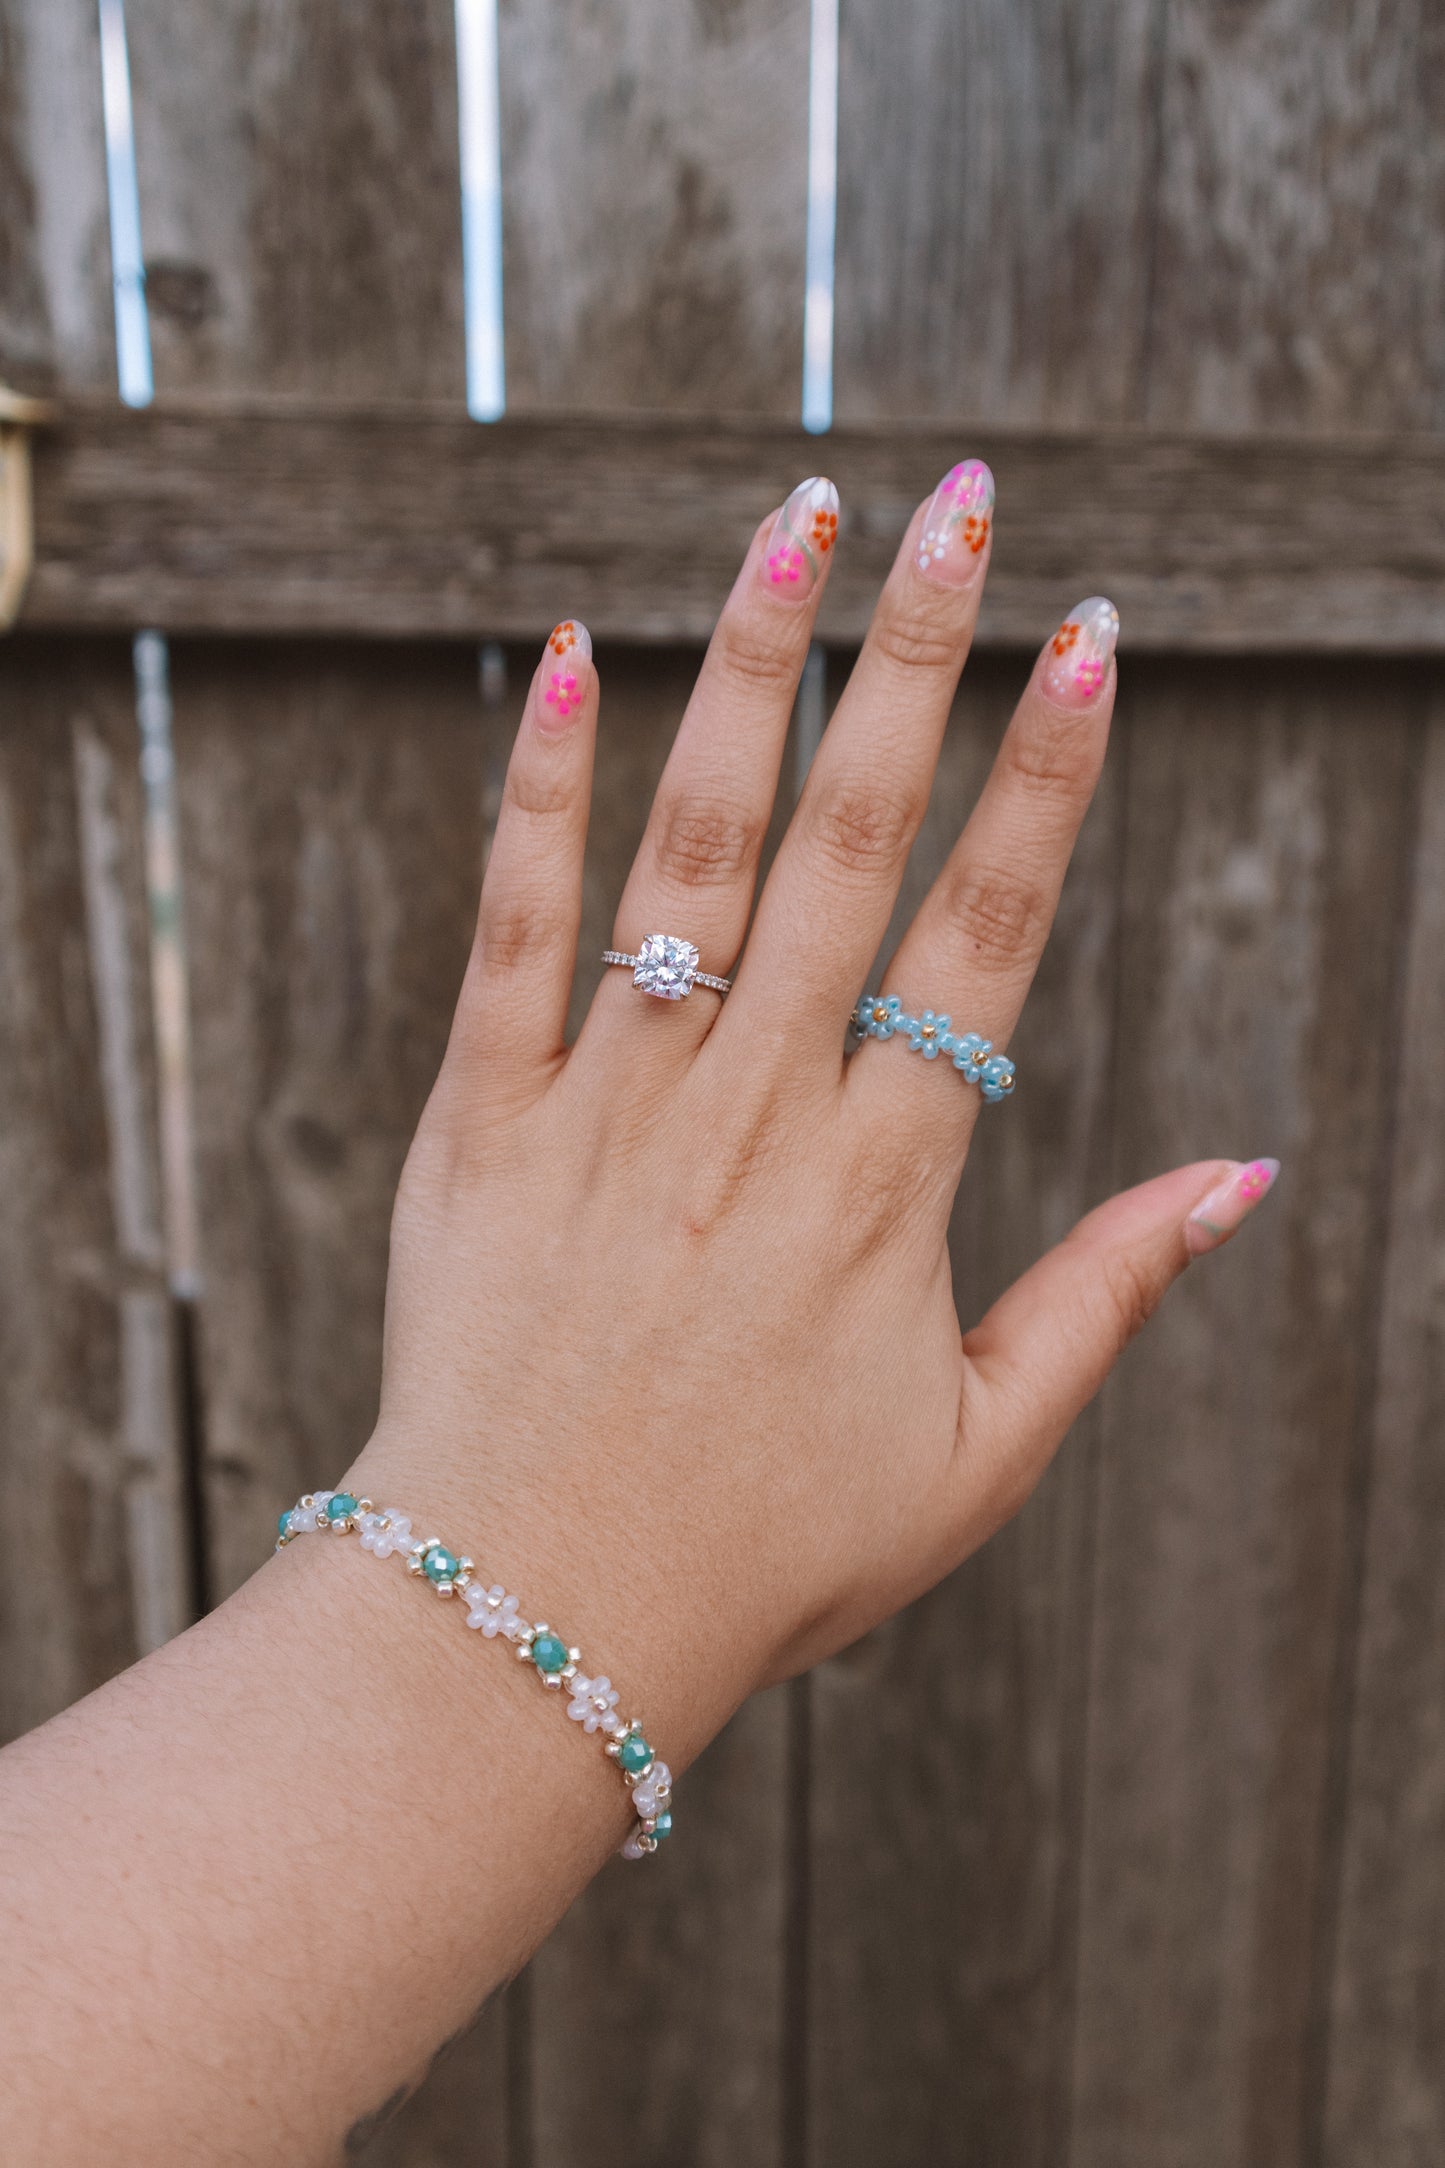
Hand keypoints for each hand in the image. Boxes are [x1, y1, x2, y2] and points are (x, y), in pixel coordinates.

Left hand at [350, 466, 1276, 1764]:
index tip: (1095, 637)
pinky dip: (539, 790)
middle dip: (919, 658)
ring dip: (749, 669)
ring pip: (689, 846)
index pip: (985, 935)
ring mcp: (606, 1107)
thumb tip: (1244, 1173)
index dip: (1049, 777)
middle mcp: (751, 1115)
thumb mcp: (977, 1455)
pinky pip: (512, 928)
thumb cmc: (766, 1554)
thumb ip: (1106, 1300)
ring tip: (800, 520)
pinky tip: (575, 654)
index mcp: (882, 1190)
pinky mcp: (479, 1122)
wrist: (528, 1622)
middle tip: (966, 504)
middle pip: (849, 842)